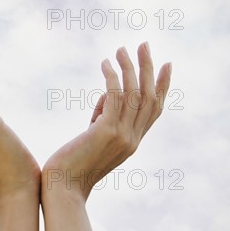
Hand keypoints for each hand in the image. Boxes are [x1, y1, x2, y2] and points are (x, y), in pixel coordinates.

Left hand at [41, 42, 170, 230]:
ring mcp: (122, 135)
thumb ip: (106, 116)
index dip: (163, 86)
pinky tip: (105, 64)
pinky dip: (112, 77)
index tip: (166, 64)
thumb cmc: (74, 161)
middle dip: (148, 68)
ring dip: (129, 67)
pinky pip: (115, 96)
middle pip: (149, 96)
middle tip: (145, 44)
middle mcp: (133, 138)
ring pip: (134, 94)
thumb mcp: (96, 136)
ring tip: (121, 49)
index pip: (156, 109)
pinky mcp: (107, 131)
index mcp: (134, 140)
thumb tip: (108, 93)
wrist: (63, 186)